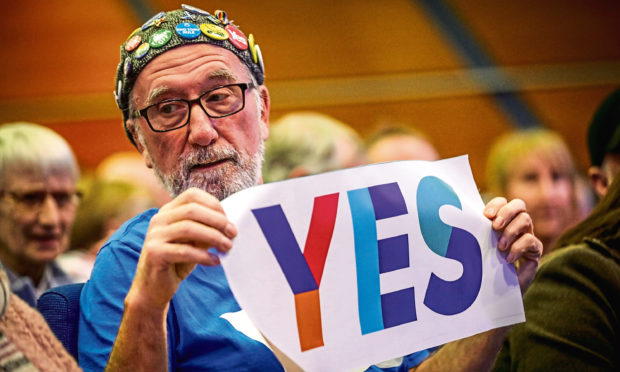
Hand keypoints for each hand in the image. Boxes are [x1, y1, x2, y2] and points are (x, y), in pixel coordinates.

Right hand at [127, 187, 237, 308]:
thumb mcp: (194, 242)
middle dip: (217, 220)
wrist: (153, 287)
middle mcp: (159, 219)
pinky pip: (183, 251)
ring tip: (227, 247)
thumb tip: (229, 227)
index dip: (213, 204)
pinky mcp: (154, 253)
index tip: (228, 220)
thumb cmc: (177, 261)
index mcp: (168, 211)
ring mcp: (154, 235)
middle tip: (233, 233)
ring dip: (213, 237)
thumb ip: (207, 230)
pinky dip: (204, 255)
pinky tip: (215, 261)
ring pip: (188, 228)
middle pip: (192, 210)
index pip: (192, 195)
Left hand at [483, 197, 541, 291]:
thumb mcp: (478, 246)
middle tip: (495, 226)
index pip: (503, 202)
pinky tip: (508, 259)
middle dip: (506, 212)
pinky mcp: (534, 251)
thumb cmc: (484, 266)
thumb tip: (460, 217)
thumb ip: (475, 232)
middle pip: (519, 204)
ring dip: (511, 231)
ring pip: (525, 219)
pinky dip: (518, 248)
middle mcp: (516, 225)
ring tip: (500, 247)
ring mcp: (527, 236)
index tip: (485, 215)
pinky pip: (531, 241)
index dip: (496, 204)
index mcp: (501, 220)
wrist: (497, 291)